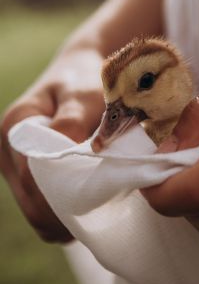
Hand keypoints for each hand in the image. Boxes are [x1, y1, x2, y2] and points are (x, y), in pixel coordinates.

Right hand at [0, 47, 104, 242]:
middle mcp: (7, 148)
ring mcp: (15, 164)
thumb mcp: (84, 94)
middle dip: (65, 214)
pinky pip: (41, 206)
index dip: (63, 197)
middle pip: (30, 200)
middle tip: (104, 213)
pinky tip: (87, 207)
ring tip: (99, 210)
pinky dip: (62, 214)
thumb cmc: (86, 78)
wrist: (83, 67)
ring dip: (64, 217)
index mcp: (16, 126)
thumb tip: (68, 161)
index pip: (32, 178)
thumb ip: (72, 125)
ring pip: (34, 209)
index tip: (100, 203)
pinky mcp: (28, 174)